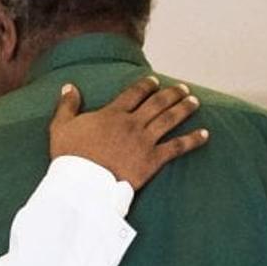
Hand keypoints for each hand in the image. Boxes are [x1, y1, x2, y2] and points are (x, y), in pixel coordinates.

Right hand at [47, 75, 209, 189]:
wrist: (83, 184)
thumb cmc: (70, 157)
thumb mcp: (61, 127)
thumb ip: (67, 105)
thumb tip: (69, 86)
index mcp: (113, 114)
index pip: (134, 93)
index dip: (146, 85)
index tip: (154, 81)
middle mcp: (132, 124)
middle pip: (157, 103)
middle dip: (171, 93)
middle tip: (182, 88)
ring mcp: (144, 141)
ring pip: (169, 119)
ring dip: (184, 108)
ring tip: (195, 101)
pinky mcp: (152, 160)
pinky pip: (177, 147)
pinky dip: (192, 140)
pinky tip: (205, 134)